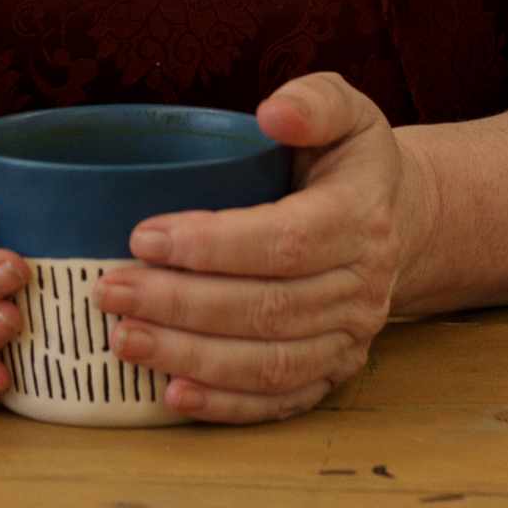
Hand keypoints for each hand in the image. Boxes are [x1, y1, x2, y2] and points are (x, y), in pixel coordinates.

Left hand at [93, 74, 431, 424]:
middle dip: (180, 304)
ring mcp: (350, 337)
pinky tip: (173, 395)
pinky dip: (227, 405)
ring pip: (268, 361)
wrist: (398, 218)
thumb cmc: (350, 159)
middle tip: (109, 291)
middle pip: (266, 307)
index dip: (213, 244)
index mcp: (360, 216)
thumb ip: (314, 102)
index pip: (285, 240)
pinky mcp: (333, 371)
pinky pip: (281, 399)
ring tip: (123, 339)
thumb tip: (272, 113)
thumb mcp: (345, 109)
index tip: (143, 236)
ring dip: (190, 356)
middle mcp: (360, 285)